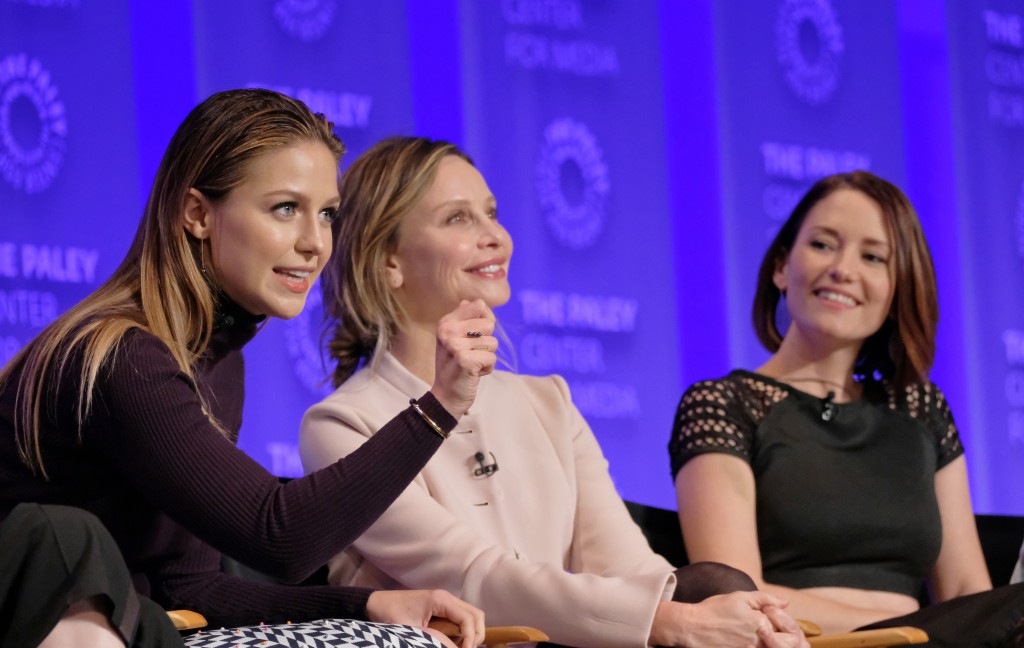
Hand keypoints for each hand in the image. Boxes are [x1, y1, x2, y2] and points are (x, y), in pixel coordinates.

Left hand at [366, 589, 484, 647]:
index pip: (469, 619)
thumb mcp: (411, 632)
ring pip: (471, 615)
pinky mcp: (441, 607)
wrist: (375, 604)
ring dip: (472, 632)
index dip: (471, 638)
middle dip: (476, 635)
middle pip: (476, 614)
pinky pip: (461, 618)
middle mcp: (447, 597)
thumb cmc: (391, 615)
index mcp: (441, 600)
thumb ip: (434, 640)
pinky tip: (454, 643)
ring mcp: (445, 601)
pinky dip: (464, 630)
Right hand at [430, 300, 497, 416]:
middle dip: (487, 341)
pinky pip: (492, 358)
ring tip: (472, 363)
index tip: (475, 335)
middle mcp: (448, 330)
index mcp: (446, 322)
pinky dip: (487, 368)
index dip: (485, 321)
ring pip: (493, 342)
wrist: (445, 395)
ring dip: (487, 356)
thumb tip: (470, 301)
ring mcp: (455, 345)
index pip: (479, 305)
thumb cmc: (455, 365)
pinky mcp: (465, 360)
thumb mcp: (454, 338)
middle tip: (471, 353)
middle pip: (489, 324)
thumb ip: (463, 319)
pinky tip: (473, 373)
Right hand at [650, 591, 799, 647]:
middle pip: (780, 642)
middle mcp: (758, 641)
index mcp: (761, 623)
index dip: (780, 621)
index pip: (784, 626)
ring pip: (768, 646)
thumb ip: (764, 598)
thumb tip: (785, 603)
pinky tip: (741, 638)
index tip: (769, 617)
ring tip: (747, 632)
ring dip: (766, 640)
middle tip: (760, 628)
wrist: (692, 627)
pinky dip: (753, 644)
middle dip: (777, 635)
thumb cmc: (714, 610)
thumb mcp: (739, 597)